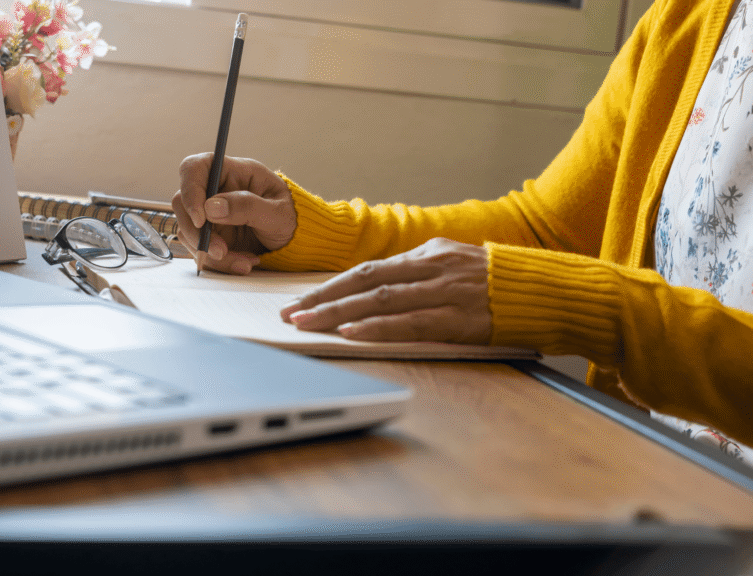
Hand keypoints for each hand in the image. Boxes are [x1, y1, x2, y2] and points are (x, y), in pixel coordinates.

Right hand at [172, 154, 296, 274]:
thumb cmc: (293, 219)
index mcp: (233, 172)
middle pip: (182, 203)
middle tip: (221, 251)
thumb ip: (247, 206)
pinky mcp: (211, 237)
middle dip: (198, 232)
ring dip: (211, 253)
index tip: (201, 219)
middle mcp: (216, 191)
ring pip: (188, 231)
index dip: (190, 190)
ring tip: (245, 262)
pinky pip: (200, 251)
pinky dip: (219, 263)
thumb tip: (211, 207)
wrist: (297, 242)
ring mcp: (211, 216)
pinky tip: (244, 263)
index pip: (195, 168)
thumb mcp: (278, 213)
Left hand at [280, 238, 492, 343]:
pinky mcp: (459, 317)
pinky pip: (409, 322)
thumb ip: (420, 275)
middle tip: (290, 313)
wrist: (551, 291)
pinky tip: (351, 333)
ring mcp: (445, 291)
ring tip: (307, 323)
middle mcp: (432, 267)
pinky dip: (376, 328)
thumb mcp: (457, 266)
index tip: (302, 300)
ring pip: (379, 299)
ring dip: (338, 313)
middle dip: (323, 298)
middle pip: (364, 280)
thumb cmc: (501, 284)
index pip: (368, 269)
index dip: (331, 286)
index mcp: (428, 254)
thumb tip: (380, 288)